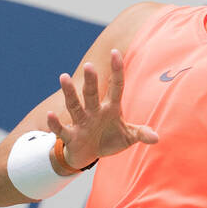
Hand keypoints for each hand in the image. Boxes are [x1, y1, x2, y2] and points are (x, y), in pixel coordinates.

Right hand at [46, 49, 157, 168]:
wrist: (88, 154)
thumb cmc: (109, 140)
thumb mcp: (128, 137)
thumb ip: (141, 133)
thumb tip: (156, 138)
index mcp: (111, 108)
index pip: (115, 87)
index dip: (116, 71)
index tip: (115, 52)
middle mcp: (94, 112)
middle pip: (92, 94)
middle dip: (91, 81)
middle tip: (90, 65)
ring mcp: (81, 123)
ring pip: (74, 106)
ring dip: (69, 93)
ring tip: (63, 77)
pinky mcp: (71, 136)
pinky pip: (61, 129)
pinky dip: (55, 123)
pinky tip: (50, 114)